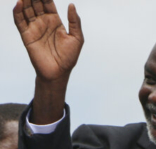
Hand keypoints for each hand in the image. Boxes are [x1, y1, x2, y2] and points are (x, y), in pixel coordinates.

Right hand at [13, 0, 82, 123]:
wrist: (59, 73)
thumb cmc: (69, 57)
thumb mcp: (77, 38)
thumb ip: (75, 22)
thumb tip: (72, 5)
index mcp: (55, 21)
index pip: (47, 3)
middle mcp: (43, 22)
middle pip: (36, 4)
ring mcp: (34, 28)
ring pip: (26, 10)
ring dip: (25, 1)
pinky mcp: (26, 35)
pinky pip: (20, 21)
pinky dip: (17, 12)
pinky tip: (19, 3)